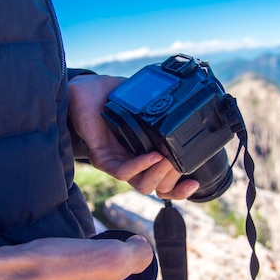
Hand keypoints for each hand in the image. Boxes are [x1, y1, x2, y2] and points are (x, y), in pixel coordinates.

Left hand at [68, 74, 198, 199]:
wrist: (85, 90)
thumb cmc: (112, 96)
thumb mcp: (145, 103)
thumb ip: (163, 107)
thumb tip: (185, 101)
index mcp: (145, 154)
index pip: (164, 182)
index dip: (180, 189)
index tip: (194, 181)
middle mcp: (133, 163)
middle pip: (158, 188)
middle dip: (173, 180)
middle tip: (179, 162)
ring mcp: (118, 163)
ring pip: (143, 185)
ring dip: (159, 175)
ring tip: (167, 159)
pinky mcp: (102, 158)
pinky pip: (123, 172)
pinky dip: (141, 165)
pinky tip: (153, 155)